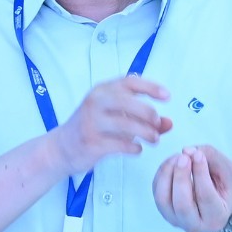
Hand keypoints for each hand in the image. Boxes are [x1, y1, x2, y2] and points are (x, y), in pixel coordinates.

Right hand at [52, 72, 174, 175]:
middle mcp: (95, 103)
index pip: (129, 82)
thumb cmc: (93, 128)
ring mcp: (92, 122)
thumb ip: (143, 119)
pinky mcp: (91, 141)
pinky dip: (134, 148)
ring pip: (126, 124)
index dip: (150, 87)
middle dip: (148, 113)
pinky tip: (137, 149)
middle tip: (157, 123)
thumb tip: (169, 122)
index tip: (167, 96)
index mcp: (102, 91)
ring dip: (146, 133)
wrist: (62, 147)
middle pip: (127, 101)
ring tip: (154, 140)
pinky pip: (120, 144)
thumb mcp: (116, 117)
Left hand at [151, 143, 231, 231]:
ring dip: (167, 174)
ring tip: (178, 157)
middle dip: (181, 176)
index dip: (200, 174)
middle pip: (182, 203)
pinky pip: (156, 191)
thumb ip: (213, 158)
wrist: (215, 203)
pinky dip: (162, 174)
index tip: (198, 155)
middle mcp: (194, 225)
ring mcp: (175, 220)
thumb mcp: (227, 172)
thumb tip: (188, 151)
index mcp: (216, 218)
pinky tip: (172, 162)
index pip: (205, 197)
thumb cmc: (222, 188)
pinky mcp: (163, 210)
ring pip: (163, 199)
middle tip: (184, 156)